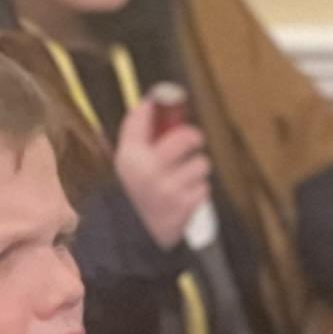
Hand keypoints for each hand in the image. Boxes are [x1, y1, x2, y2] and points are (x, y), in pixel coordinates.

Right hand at [112, 92, 212, 249]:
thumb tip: (150, 101)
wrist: (139, 232)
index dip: (161, 105)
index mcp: (130, 156)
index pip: (143, 120)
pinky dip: (199, 190)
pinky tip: (186, 195)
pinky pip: (205, 187)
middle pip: (186, 137)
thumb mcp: (128, 160)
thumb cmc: (137, 189)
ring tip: (184, 176)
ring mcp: (168, 189)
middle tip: (193, 140)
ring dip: (197, 168)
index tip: (169, 102)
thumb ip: (137, 131)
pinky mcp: (185, 205)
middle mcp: (148, 170)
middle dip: (193, 137)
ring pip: (201, 163)